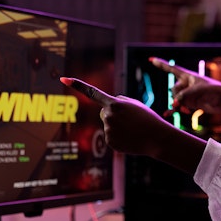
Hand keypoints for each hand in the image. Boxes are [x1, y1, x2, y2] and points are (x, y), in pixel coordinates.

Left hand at [60, 77, 205, 172]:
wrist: (157, 138)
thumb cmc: (147, 118)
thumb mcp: (134, 104)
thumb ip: (118, 102)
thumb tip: (106, 109)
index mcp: (114, 103)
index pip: (92, 92)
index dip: (77, 85)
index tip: (63, 78)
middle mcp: (108, 116)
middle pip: (104, 112)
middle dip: (114, 115)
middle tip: (131, 119)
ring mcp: (108, 130)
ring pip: (108, 125)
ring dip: (118, 126)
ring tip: (133, 129)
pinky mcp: (109, 142)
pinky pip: (110, 136)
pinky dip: (119, 137)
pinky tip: (130, 138)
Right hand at [149, 57, 220, 120]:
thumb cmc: (214, 90)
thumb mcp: (198, 90)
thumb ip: (185, 95)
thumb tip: (175, 103)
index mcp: (188, 76)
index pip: (172, 69)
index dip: (161, 64)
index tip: (151, 60)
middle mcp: (186, 84)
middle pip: (174, 89)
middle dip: (176, 96)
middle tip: (182, 102)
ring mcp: (188, 94)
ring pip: (176, 99)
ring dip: (179, 105)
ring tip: (187, 109)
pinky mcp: (191, 104)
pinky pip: (180, 107)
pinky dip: (175, 110)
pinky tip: (167, 114)